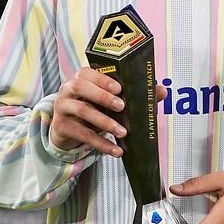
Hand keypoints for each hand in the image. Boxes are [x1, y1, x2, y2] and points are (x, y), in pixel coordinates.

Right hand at [49, 68, 166, 155]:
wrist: (66, 127)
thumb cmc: (92, 106)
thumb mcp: (108, 99)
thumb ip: (134, 93)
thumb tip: (161, 90)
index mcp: (81, 77)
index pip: (88, 72)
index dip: (103, 79)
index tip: (119, 88)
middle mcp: (68, 89)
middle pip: (81, 88)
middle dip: (102, 97)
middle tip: (122, 107)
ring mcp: (62, 107)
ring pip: (82, 111)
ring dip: (105, 122)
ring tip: (123, 133)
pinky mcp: (62, 127)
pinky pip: (83, 135)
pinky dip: (101, 144)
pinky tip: (116, 150)